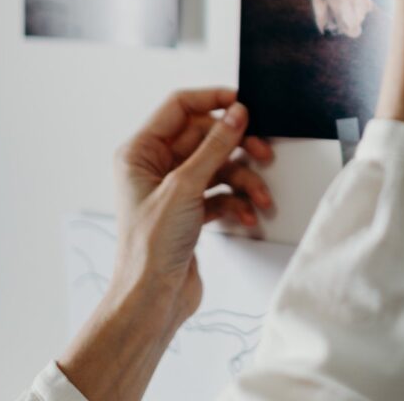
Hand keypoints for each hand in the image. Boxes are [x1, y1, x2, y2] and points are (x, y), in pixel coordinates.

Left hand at [111, 87, 273, 320]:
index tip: (243, 102)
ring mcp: (174, 188)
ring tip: (261, 197)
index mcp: (140, 151)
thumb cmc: (150, 248)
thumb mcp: (185, 187)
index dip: (212, 99)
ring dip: (244, 180)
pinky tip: (247, 216)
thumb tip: (237, 113)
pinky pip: (221, 191)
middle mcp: (155, 165)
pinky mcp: (190, 209)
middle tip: (262, 153)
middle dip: (237, 147)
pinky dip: (237, 201)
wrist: (151, 302)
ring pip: (218, 165)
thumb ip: (214, 145)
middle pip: (206, 136)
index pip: (180, 106)